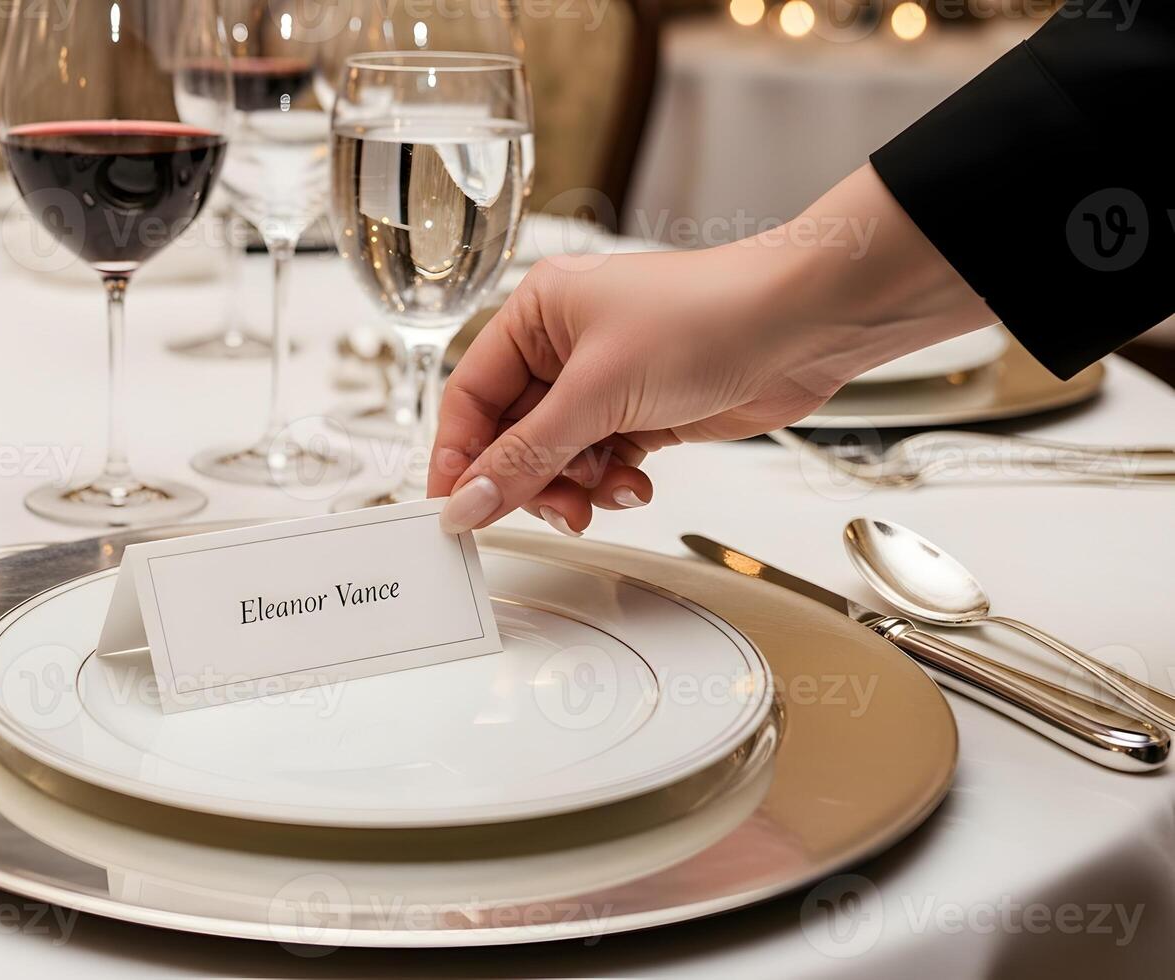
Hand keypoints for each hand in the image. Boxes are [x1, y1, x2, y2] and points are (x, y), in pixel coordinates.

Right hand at [432, 166, 994, 532]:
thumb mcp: (598, 393)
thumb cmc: (707, 317)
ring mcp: (605, 382)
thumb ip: (526, 457)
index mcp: (536, 313)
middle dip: (528, 479)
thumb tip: (468, 501)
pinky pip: (599, 464)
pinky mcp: (642, 413)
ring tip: (606, 493)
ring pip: (555, 458)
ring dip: (575, 486)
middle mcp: (564, 346)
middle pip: (511, 435)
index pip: (470, 394)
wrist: (804, 325)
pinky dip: (610, 483)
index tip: (453, 509)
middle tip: (551, 511)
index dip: (458, 455)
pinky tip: (635, 484)